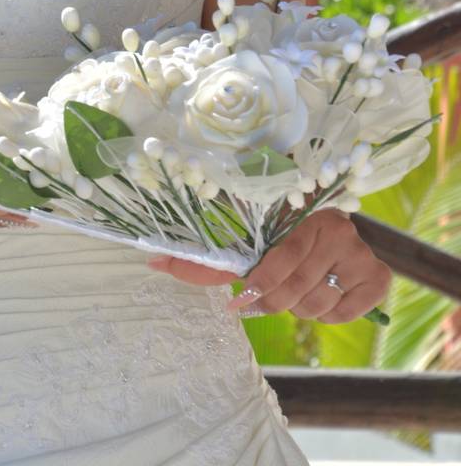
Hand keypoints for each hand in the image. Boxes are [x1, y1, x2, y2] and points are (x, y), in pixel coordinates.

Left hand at [146, 209, 392, 323]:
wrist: (329, 230)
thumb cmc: (278, 237)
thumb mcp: (246, 242)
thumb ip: (204, 259)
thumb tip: (151, 260)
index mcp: (303, 216)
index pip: (280, 261)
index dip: (257, 286)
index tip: (236, 302)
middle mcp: (339, 231)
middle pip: (296, 290)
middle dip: (272, 301)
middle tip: (261, 298)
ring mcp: (363, 255)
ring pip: (316, 306)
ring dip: (297, 307)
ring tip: (294, 288)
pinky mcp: (378, 278)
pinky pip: (342, 314)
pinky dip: (325, 314)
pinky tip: (320, 294)